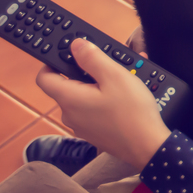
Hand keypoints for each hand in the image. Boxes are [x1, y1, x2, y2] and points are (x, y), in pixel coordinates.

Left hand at [36, 39, 170, 169]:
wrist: (148, 147)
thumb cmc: (132, 112)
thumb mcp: (115, 76)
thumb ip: (92, 58)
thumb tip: (76, 45)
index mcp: (69, 99)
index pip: (44, 77)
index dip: (52, 61)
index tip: (70, 54)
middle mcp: (70, 115)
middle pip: (67, 86)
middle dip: (85, 72)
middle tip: (109, 66)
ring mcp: (81, 126)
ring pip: (83, 98)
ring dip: (98, 86)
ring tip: (123, 81)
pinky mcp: (94, 133)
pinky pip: (93, 110)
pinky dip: (104, 100)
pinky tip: (124, 98)